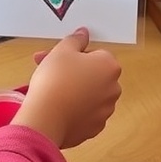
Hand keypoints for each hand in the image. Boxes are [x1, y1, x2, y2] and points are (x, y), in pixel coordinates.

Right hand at [13, 28, 121, 148]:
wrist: (46, 118)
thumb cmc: (56, 79)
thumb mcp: (62, 50)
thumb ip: (76, 39)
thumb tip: (84, 33)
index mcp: (110, 66)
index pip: (96, 55)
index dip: (76, 56)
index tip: (58, 58)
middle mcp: (113, 88)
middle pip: (94, 75)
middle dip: (75, 73)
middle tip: (50, 72)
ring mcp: (106, 111)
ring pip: (90, 95)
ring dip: (76, 90)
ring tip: (52, 91)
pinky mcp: (94, 128)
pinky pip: (85, 114)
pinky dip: (75, 110)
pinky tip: (58, 108)